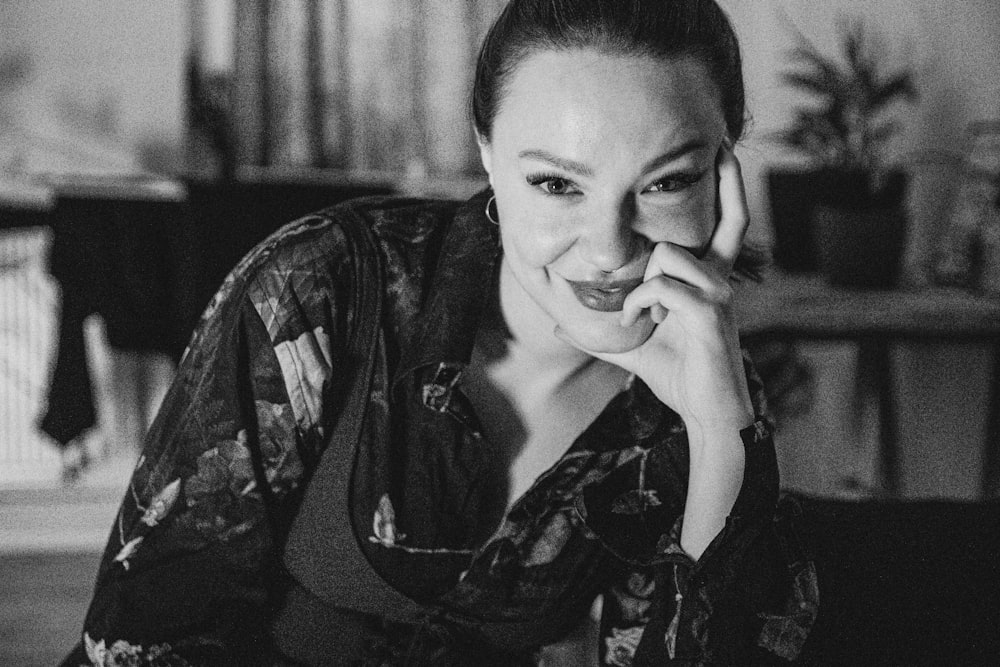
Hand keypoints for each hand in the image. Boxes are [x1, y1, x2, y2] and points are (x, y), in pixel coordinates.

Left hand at [558, 145, 753, 433]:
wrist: (705, 413)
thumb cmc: (676, 374)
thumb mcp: (630, 344)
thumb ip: (602, 329)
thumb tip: (558, 323)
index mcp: (709, 276)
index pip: (731, 220)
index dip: (732, 184)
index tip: (723, 148)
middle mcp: (719, 278)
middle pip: (714, 221)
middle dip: (701, 206)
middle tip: (691, 200)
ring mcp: (717, 294)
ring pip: (667, 255)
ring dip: (640, 285)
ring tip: (639, 314)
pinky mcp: (709, 314)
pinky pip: (660, 288)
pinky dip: (639, 304)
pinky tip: (642, 323)